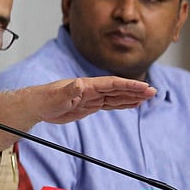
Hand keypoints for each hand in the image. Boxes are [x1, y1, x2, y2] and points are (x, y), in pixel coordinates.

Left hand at [37, 76, 155, 123]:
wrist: (37, 105)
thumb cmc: (45, 99)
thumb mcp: (56, 96)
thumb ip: (69, 90)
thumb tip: (79, 83)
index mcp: (86, 85)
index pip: (111, 84)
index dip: (127, 85)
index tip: (142, 86)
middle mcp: (91, 90)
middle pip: (117, 89)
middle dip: (135, 90)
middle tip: (152, 92)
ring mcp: (91, 98)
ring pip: (115, 97)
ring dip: (131, 96)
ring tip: (147, 97)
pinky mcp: (88, 106)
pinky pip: (109, 104)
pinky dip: (122, 104)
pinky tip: (132, 104)